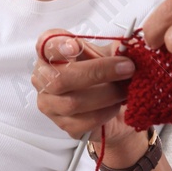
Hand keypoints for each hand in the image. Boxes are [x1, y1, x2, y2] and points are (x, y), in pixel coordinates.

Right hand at [31, 30, 142, 147]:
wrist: (115, 105)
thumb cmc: (106, 74)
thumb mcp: (111, 53)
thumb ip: (116, 46)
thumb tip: (127, 44)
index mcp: (52, 53)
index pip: (45, 45)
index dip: (56, 46)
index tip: (75, 46)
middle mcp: (44, 79)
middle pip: (59, 78)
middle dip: (97, 72)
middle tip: (126, 68)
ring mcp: (51, 105)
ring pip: (72, 103)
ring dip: (107, 95)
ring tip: (124, 90)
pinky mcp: (64, 126)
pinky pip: (84, 121)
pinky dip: (106, 112)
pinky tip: (115, 105)